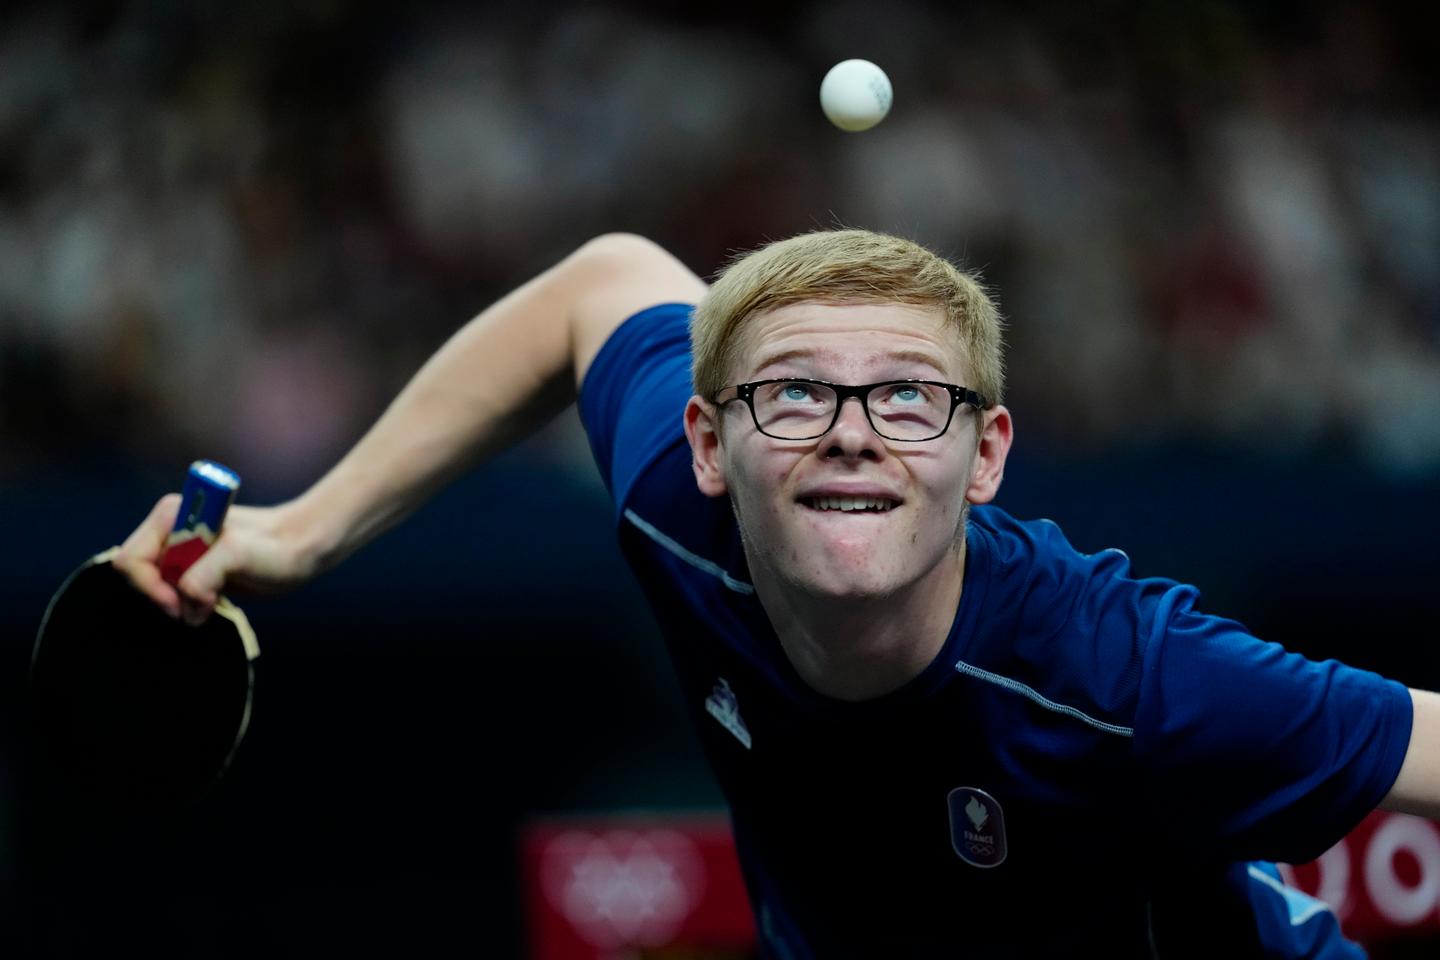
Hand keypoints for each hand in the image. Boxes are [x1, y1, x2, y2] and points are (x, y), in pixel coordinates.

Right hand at [113, 495, 317, 624]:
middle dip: (167, 597)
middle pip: (140, 577)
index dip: (150, 587)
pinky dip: (190, 607)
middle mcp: (168, 530)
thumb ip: (201, 577)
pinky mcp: (192, 569)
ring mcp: (179, 550)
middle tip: (204, 604)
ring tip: (216, 601)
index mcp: (170, 516)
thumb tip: (186, 603)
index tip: (180, 604)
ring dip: (182, 604)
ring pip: (156, 590)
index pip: (132, 560)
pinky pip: (173, 596)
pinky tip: (216, 602)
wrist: (301, 549)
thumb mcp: (237, 556)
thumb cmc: (274, 547)